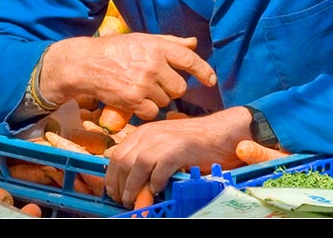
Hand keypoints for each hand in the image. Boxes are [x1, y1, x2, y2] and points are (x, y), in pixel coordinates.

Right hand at [40, 33, 215, 121]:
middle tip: (156, 83)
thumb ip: (170, 43)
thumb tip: (193, 43)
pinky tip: (134, 99)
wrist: (86, 64)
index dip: (203, 71)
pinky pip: (153, 111)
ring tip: (139, 88)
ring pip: (166, 100)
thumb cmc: (115, 50)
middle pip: (180, 87)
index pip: (189, 59)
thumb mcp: (142, 40)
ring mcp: (143, 83)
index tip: (210, 80)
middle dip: (171, 88)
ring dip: (157, 98)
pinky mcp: (133, 100)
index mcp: (157, 47)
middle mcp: (153, 64)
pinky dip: (146, 109)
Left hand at [103, 107, 250, 206]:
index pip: (117, 154)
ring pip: (137, 165)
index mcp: (144, 132)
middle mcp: (151, 134)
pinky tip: (157, 190)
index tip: (113, 191)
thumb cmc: (193, 142)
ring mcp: (164, 140)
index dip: (112, 175)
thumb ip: (146, 153)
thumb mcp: (163, 143)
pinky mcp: (179, 150)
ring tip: (134, 200)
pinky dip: (155, 182)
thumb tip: (128, 174)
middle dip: (119, 184)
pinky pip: (159, 169)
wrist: (220, 132)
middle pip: (123, 160)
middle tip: (123, 199)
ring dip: (133, 186)